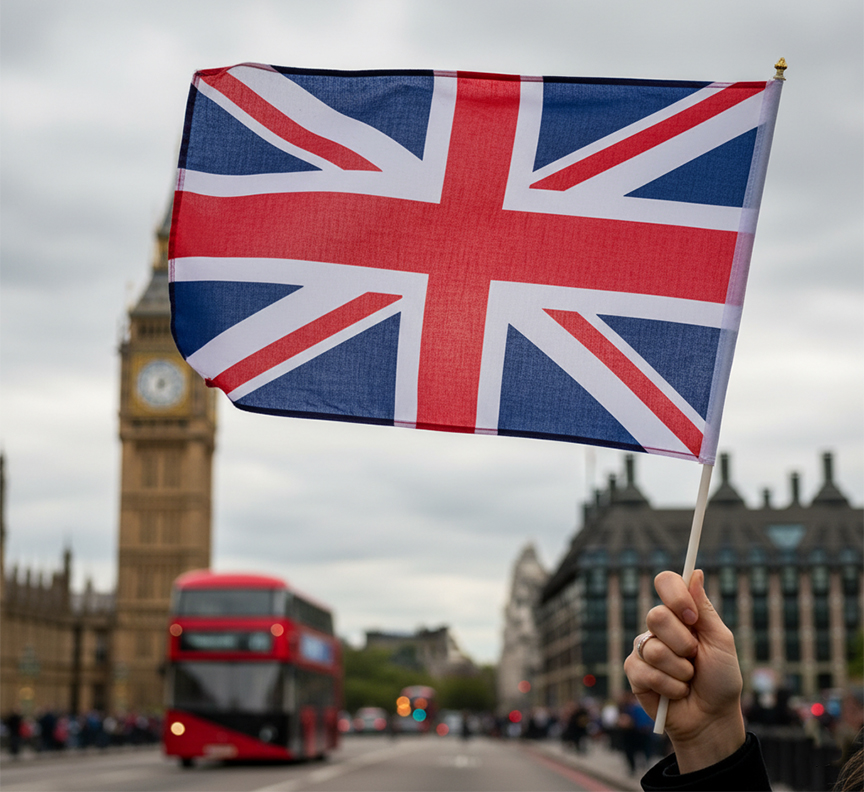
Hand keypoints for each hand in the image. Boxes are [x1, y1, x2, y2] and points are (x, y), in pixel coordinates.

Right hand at [623, 569, 745, 773]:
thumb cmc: (720, 680)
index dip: (675, 596)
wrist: (711, 719)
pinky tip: (675, 692)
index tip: (691, 617)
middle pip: (656, 615)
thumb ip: (705, 608)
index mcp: (680, 614)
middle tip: (694, 658)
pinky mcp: (634, 671)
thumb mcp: (721, 642)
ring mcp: (644, 647)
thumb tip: (695, 571)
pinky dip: (669, 686)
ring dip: (679, 670)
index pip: (665, 582)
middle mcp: (659, 627)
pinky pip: (645, 670)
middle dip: (682, 643)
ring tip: (687, 679)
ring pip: (653, 648)